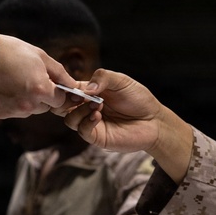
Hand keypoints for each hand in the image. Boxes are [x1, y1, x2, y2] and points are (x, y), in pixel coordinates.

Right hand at [0, 34, 71, 118]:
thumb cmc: (11, 51)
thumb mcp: (39, 56)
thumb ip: (59, 73)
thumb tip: (73, 85)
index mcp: (40, 90)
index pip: (60, 101)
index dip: (57, 91)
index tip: (49, 82)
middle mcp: (28, 105)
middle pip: (45, 107)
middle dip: (42, 96)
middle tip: (28, 78)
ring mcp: (12, 111)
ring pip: (29, 110)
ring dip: (27, 100)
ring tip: (14, 81)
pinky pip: (13, 111)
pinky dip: (11, 102)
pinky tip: (3, 87)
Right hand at [62, 69, 193, 180]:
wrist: (154, 120)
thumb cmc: (138, 99)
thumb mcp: (121, 81)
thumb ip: (103, 77)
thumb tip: (86, 89)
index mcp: (89, 92)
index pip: (67, 89)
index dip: (64, 86)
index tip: (70, 85)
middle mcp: (86, 107)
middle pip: (61, 106)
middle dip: (64, 100)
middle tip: (78, 96)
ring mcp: (90, 123)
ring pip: (69, 119)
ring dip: (79, 110)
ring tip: (97, 105)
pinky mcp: (97, 137)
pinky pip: (82, 131)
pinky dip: (86, 122)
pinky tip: (98, 115)